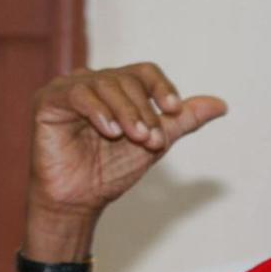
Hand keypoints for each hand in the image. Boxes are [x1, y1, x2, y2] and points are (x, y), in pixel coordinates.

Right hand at [12, 63, 225, 271]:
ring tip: (136, 138)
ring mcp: (69, 89)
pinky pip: (78, 94)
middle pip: (127, 79)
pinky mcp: (48, 101)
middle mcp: (94, 82)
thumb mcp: (155, 142)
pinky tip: (110, 131)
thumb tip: (222, 105)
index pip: (145, 72)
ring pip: (106, 84)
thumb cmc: (113, 170)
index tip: (174, 110)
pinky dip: (99, 111)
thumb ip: (184, 121)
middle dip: (145, 110)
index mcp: (118, 88)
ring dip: (127, 112)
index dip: (162, 88)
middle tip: (151, 139)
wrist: (80, 199)